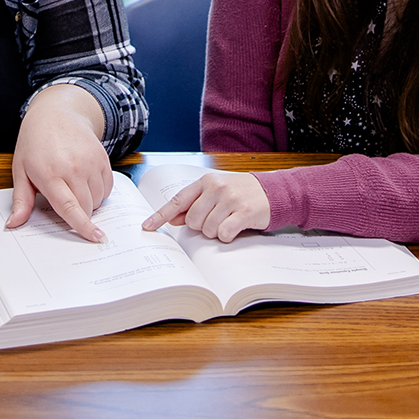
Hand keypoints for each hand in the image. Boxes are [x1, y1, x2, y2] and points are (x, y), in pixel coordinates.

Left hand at [7, 84, 113, 242]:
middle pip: (86, 207)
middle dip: (80, 214)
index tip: (94, 237)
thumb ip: (21, 200)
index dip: (82, 226)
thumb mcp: (21, 170)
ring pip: (98, 199)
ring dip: (89, 202)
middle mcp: (73, 168)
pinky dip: (99, 190)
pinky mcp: (102, 157)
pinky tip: (85, 180)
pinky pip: (107, 186)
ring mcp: (90, 161)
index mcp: (50, 174)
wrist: (56, 113)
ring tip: (72, 186)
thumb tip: (13, 224)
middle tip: (65, 199)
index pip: (69, 207)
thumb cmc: (35, 142)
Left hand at [141, 170, 270, 242]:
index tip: (147, 227)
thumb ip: (195, 204)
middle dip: (201, 227)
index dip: (160, 215)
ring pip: (207, 229)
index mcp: (206, 181)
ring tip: (228, 221)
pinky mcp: (245, 212)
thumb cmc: (240, 193)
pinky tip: (235, 228)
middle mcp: (216, 187)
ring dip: (216, 232)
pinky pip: (224, 233)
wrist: (272, 192)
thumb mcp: (216, 193)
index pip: (178, 200)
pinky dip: (227, 236)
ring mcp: (231, 199)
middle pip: (192, 221)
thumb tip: (174, 219)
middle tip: (216, 219)